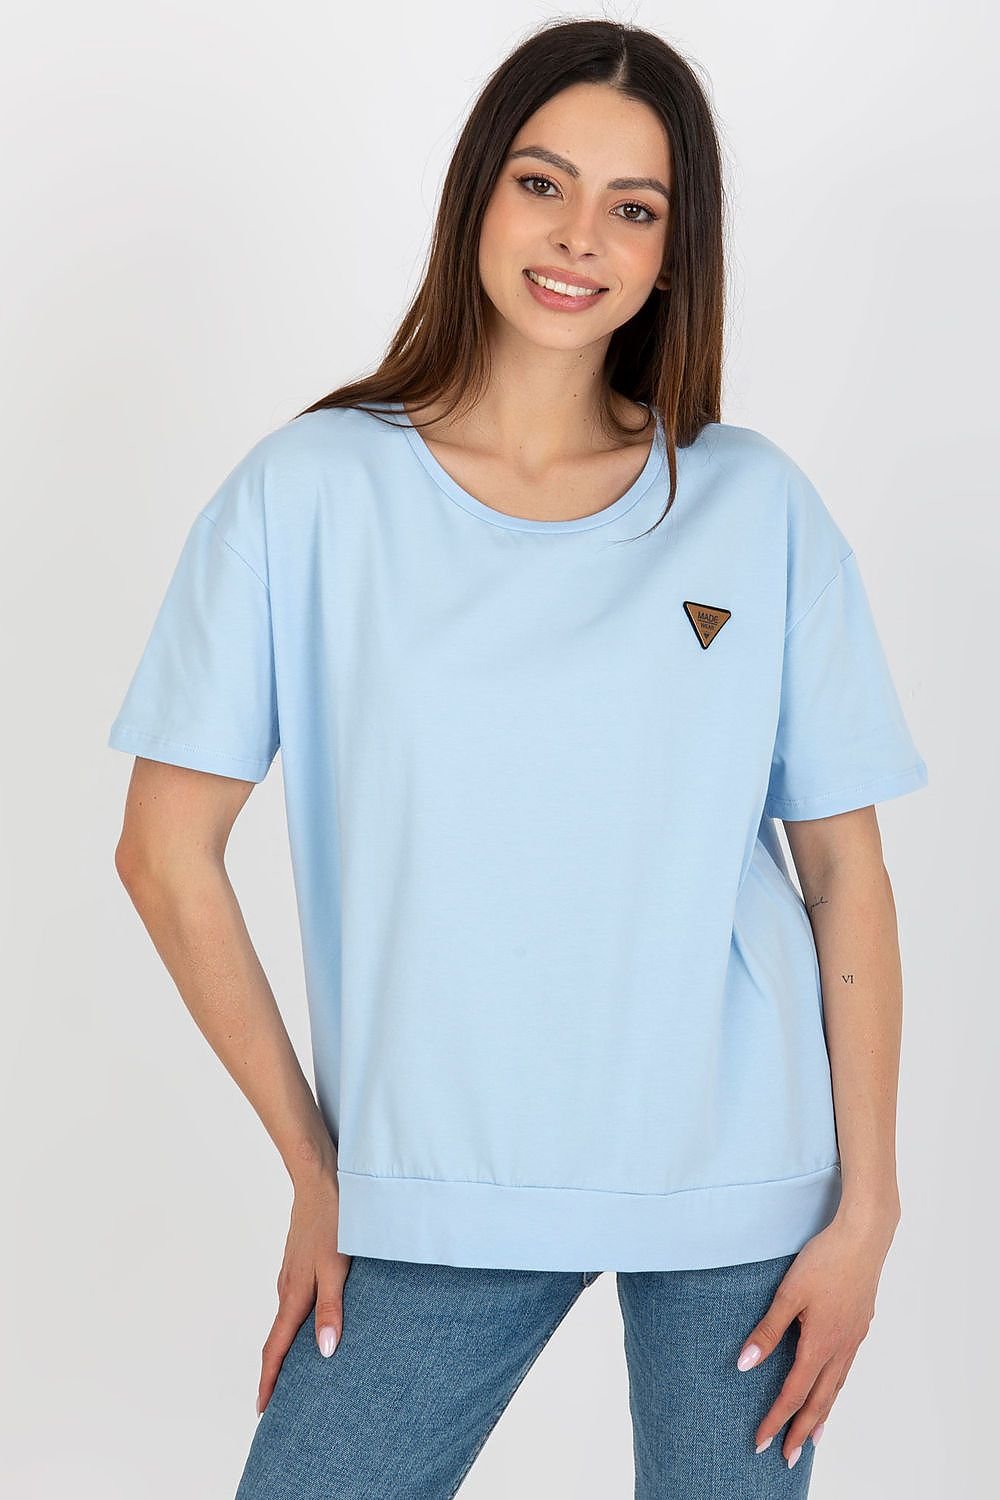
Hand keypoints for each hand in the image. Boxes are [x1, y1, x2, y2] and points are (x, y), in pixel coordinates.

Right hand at [256, 1167, 350, 1416]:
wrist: (321, 1177)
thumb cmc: (332, 1219)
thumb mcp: (338, 1266)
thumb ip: (332, 1309)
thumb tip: (326, 1352)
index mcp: (295, 1294)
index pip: (277, 1348)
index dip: (269, 1380)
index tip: (262, 1409)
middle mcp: (288, 1286)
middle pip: (278, 1337)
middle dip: (276, 1369)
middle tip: (279, 1398)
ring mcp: (292, 1271)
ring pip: (287, 1316)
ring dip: (288, 1344)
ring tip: (297, 1367)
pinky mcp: (300, 1259)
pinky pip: (295, 1298)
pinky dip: (298, 1318)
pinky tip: (312, 1318)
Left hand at [736, 1209, 897, 1466]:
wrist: (864, 1236)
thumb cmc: (824, 1260)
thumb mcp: (789, 1292)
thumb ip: (767, 1330)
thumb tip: (745, 1365)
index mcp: (820, 1344)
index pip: (794, 1393)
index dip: (777, 1420)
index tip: (762, 1443)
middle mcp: (840, 1347)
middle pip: (820, 1400)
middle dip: (801, 1431)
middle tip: (788, 1459)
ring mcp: (853, 1337)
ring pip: (836, 1386)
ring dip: (822, 1414)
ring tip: (812, 1436)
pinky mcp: (859, 1324)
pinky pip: (845, 1368)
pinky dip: (835, 1388)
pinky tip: (831, 1386)